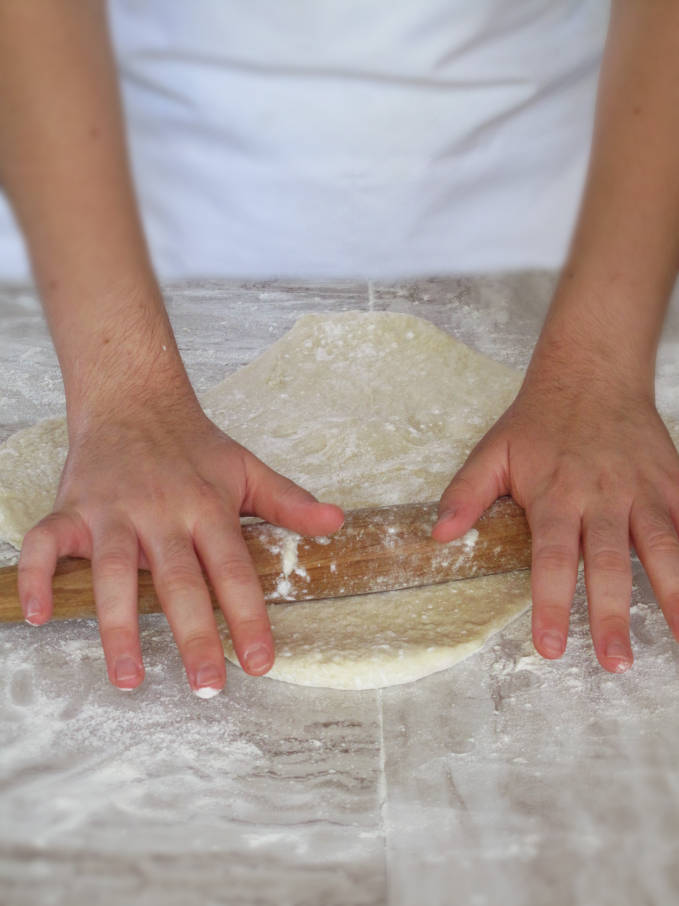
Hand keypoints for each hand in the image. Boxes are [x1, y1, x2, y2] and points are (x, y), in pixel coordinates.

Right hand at [17, 399, 343, 694]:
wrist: (133, 397)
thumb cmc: (194, 444)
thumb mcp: (247, 468)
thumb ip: (289, 501)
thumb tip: (336, 523)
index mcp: (207, 507)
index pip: (233, 570)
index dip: (249, 617)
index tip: (262, 662)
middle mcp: (160, 512)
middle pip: (178, 580)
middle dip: (193, 635)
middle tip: (206, 686)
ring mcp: (112, 511)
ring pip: (113, 572)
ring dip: (118, 626)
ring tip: (129, 678)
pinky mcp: (71, 507)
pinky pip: (44, 544)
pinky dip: (37, 577)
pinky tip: (41, 617)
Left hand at [433, 375, 678, 672]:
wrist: (591, 373)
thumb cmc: (538, 420)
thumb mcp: (492, 451)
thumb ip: (467, 493)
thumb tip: (440, 535)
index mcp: (555, 496)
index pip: (551, 559)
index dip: (551, 604)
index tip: (550, 647)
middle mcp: (601, 497)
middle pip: (608, 562)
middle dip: (611, 614)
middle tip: (615, 662)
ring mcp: (642, 490)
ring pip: (663, 546)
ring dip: (674, 593)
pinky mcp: (671, 481)